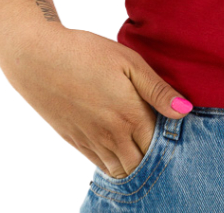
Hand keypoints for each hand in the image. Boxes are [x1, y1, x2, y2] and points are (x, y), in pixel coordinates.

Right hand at [0, 27, 192, 178]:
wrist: (38, 59)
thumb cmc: (88, 53)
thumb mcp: (130, 63)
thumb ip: (158, 91)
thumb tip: (185, 111)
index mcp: (130, 116)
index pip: (159, 144)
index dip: (171, 140)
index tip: (177, 129)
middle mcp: (112, 136)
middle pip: (141, 163)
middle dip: (154, 157)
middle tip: (163, 140)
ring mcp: (91, 141)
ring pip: (121, 169)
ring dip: (135, 164)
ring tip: (144, 147)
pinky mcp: (74, 141)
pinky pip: (100, 165)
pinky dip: (114, 164)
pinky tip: (121, 150)